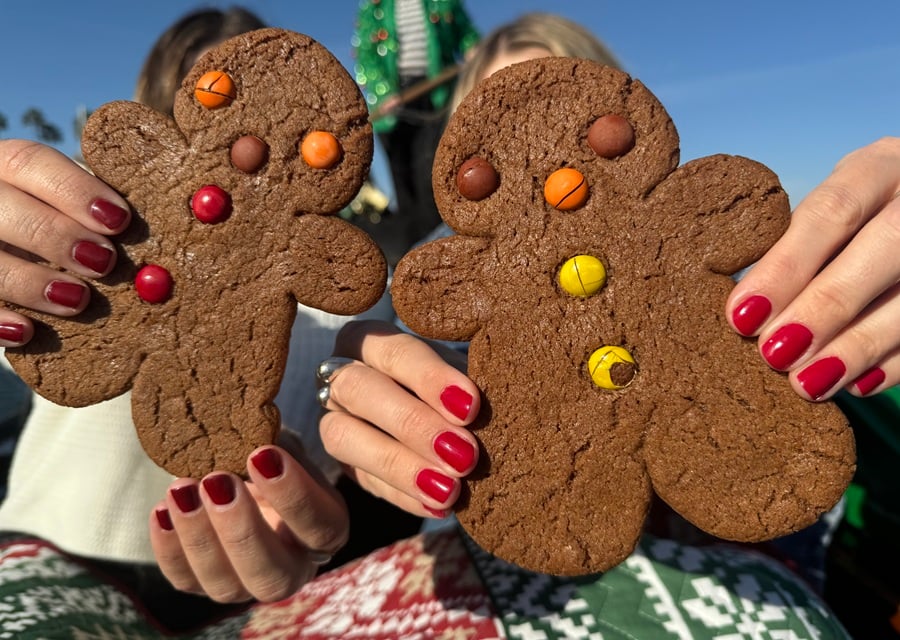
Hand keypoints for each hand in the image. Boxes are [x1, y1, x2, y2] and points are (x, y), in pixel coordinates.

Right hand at [0, 139, 129, 345]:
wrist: (28, 258)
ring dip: (30, 281)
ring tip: (78, 300)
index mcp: (11, 167)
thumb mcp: (83, 213)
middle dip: (55, 234)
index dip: (75, 189)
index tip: (120, 220)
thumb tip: (193, 215)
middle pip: (4, 205)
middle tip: (104, 262)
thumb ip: (109, 213)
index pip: (32, 162)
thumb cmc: (73, 231)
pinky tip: (28, 333)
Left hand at [149, 436, 347, 603]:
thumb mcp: (280, 442)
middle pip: (273, 575)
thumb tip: (253, 421)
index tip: (262, 455)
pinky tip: (162, 509)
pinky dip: (169, 547)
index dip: (293, 496)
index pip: (320, 527)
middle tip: (217, 481)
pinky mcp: (204, 585)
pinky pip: (184, 581)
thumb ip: (275, 442)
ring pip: (226, 586)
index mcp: (323, 531)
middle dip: (241, 529)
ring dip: (200, 537)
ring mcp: (246, 584)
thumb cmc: (267, 454)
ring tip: (181, 489)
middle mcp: (292, 568)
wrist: (238, 468)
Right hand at [318, 319, 479, 517]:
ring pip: (343, 437)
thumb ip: (474, 377)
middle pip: (359, 390)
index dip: (430, 378)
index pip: (394, 351)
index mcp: (373, 341)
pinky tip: (441, 506)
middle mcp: (342, 375)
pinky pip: (364, 481)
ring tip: (450, 489)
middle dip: (413, 424)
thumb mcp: (467, 370)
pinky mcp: (345, 464)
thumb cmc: (460, 384)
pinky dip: (404, 495)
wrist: (451, 418)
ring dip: (400, 465)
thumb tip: (495, 400)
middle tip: (464, 455)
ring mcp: (335, 419)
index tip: (472, 407)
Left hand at [727, 136, 899, 400]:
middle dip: (825, 304)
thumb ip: (793, 248)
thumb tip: (742, 310)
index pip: (833, 209)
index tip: (742, 314)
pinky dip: (893, 363)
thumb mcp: (832, 215)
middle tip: (774, 353)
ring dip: (857, 344)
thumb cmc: (856, 224)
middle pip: (885, 244)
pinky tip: (854, 385)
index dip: (786, 265)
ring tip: (806, 382)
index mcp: (880, 167)